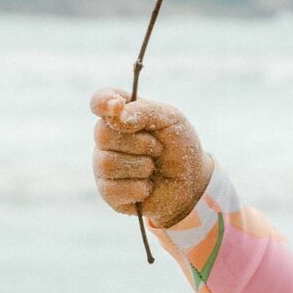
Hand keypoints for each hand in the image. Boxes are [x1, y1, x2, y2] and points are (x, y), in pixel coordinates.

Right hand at [89, 87, 214, 229]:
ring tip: (153, 168)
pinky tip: (148, 186)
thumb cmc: (179, 146)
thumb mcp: (171, 120)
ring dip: (141, 166)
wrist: (193, 183)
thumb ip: (145, 111)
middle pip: (102, 134)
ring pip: (107, 163)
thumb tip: (117, 114)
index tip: (117, 106)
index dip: (102, 102)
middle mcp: (106, 139)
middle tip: (158, 148)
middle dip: (139, 143)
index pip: (99, 101)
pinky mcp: (108, 192)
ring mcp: (103, 165)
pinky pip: (113, 189)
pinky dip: (139, 188)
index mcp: (120, 115)